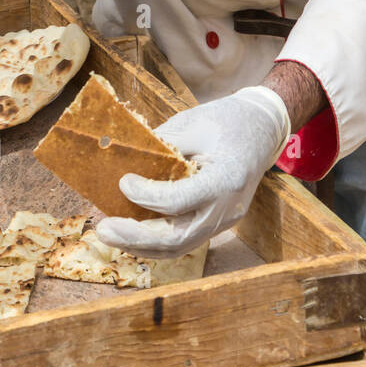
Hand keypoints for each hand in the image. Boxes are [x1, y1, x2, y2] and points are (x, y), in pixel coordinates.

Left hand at [95, 86, 290, 258]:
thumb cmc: (228, 119)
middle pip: (177, 238)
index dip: (145, 196)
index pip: (179, 201)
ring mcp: (225, 220)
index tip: (122, 181)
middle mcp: (227, 208)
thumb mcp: (193, 123)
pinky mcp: (217, 222)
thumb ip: (161, 146)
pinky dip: (156, 241)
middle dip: (135, 237)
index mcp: (226, 178)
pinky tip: (132, 233)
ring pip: (179, 247)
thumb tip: (122, 160)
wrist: (262, 127)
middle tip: (103, 228)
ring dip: (141, 245)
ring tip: (110, 234)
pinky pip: (185, 240)